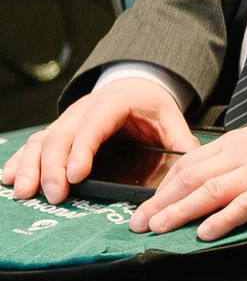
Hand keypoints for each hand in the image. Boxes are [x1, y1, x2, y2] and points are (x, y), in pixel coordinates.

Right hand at [3, 80, 198, 204]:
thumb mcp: (170, 116)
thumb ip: (180, 139)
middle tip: (55, 196)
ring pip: (42, 142)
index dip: (82, 151)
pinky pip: (34, 145)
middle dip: (54, 169)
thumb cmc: (149, 104)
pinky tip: (10, 178)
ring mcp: (66, 121)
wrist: (133, 83)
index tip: (77, 175)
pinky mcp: (57, 131)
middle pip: (61, 138)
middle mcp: (82, 111)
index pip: (93, 127)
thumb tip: (194, 162)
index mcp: (112, 104)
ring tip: (26, 192)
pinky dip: (20, 161)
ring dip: (31, 167)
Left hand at [130, 118, 246, 238]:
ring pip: (210, 191)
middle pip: (191, 179)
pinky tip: (205, 233)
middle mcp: (241, 155)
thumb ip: (234, 154)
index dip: (164, 186)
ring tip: (160, 229)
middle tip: (139, 223)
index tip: (148, 204)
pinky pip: (245, 205)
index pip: (189, 164)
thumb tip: (206, 172)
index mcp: (234, 142)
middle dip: (161, 202)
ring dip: (180, 211)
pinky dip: (223, 219)